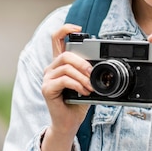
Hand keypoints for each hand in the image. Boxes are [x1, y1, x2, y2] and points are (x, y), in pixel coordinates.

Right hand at [40, 24, 92, 150]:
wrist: (70, 121)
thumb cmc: (78, 101)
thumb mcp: (87, 82)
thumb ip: (90, 70)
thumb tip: (105, 64)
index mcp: (61, 63)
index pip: (57, 39)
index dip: (65, 29)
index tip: (79, 28)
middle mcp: (52, 68)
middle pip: (66, 54)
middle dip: (83, 62)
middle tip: (93, 73)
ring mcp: (47, 78)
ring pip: (66, 67)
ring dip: (82, 77)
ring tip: (90, 87)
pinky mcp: (47, 89)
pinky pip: (64, 80)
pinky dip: (77, 85)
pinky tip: (84, 91)